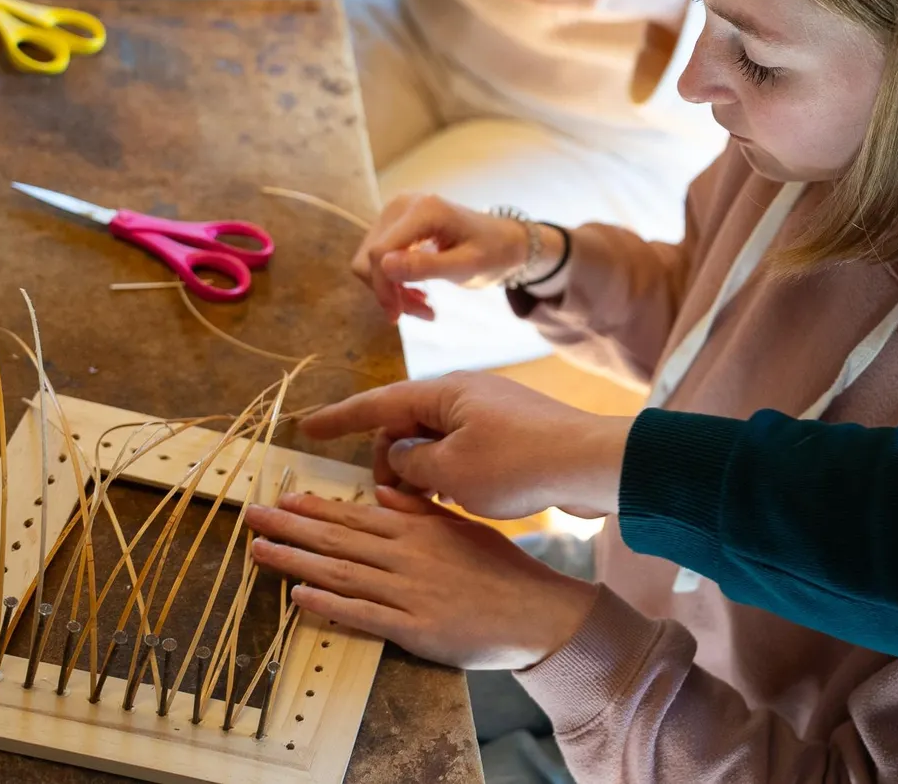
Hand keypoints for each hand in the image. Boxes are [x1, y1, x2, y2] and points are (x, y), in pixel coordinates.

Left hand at [247, 487, 597, 669]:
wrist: (536, 613)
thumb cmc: (503, 570)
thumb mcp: (464, 527)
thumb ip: (420, 511)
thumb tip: (380, 492)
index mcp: (420, 529)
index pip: (357, 514)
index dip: (315, 508)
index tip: (282, 498)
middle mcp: (408, 556)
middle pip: (338, 540)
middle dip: (291, 526)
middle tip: (251, 516)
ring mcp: (409, 592)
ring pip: (341, 573)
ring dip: (296, 561)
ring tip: (260, 550)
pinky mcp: (413, 628)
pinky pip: (362, 614)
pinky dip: (328, 605)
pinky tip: (298, 597)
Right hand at [298, 374, 630, 519]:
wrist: (590, 463)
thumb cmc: (520, 463)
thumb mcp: (451, 471)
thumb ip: (412, 463)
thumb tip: (402, 456)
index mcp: (444, 393)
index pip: (377, 403)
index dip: (339, 419)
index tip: (307, 428)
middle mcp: (464, 395)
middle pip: (405, 424)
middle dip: (389, 460)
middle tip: (389, 498)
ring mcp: (489, 413)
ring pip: (434, 441)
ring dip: (420, 471)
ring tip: (423, 504)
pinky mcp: (511, 434)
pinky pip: (462, 450)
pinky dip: (447, 473)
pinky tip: (452, 501)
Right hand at [351, 193, 539, 321]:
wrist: (504, 240)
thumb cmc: (493, 252)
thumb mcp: (467, 266)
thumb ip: (427, 266)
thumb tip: (383, 265)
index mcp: (423, 210)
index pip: (380, 253)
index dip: (383, 288)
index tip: (398, 316)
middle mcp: (402, 204)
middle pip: (372, 257)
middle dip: (389, 291)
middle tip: (423, 312)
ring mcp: (396, 211)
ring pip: (372, 260)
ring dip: (392, 289)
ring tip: (423, 305)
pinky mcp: (395, 223)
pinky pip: (380, 257)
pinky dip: (394, 280)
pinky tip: (417, 292)